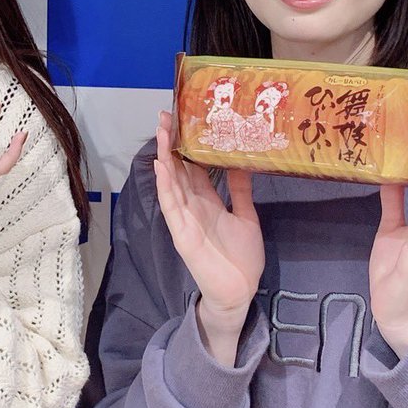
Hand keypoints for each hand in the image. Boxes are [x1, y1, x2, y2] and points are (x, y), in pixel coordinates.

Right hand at [154, 111, 264, 363]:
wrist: (239, 292)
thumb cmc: (242, 258)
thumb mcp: (246, 216)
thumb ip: (241, 191)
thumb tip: (242, 162)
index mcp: (207, 201)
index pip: (193, 168)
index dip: (187, 146)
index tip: (185, 121)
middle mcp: (193, 206)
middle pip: (178, 170)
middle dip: (171, 144)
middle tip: (166, 115)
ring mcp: (185, 219)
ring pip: (171, 183)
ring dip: (165, 158)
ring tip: (161, 132)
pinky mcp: (182, 234)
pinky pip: (172, 207)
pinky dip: (165, 187)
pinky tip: (161, 168)